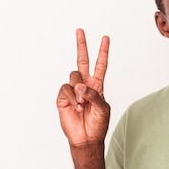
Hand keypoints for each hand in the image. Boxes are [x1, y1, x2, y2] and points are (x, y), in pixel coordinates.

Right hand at [57, 29, 110, 145]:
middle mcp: (85, 85)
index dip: (103, 52)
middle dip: (81, 45)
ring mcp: (73, 90)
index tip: (105, 38)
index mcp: (97, 85)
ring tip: (83, 103)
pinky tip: (76, 106)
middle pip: (82, 60)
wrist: (86, 138)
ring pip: (74, 76)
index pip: (100, 65)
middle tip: (80, 30)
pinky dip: (72, 97)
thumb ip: (95, 95)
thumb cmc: (97, 124)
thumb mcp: (103, 108)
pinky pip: (66, 89)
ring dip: (80, 89)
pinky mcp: (63, 98)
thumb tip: (82, 86)